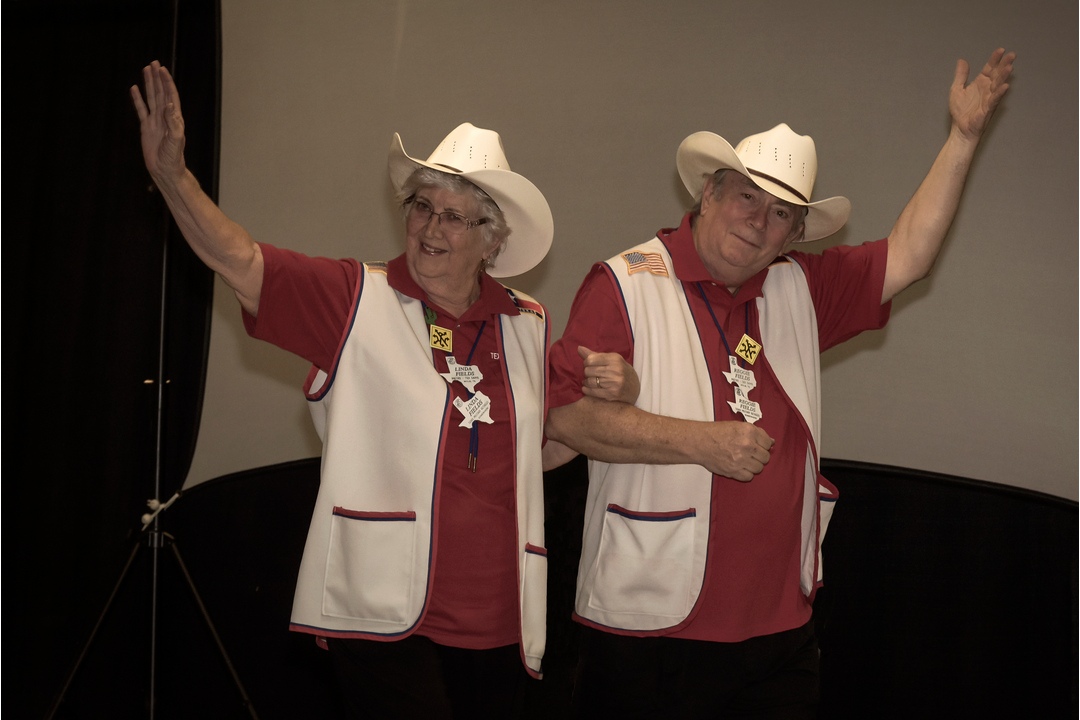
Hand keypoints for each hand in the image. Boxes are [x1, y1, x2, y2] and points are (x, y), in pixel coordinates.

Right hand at [130, 61, 186, 183]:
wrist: (164, 169)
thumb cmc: (173, 157)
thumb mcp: (175, 139)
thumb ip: (173, 122)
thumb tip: (170, 104)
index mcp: (175, 118)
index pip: (171, 96)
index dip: (167, 83)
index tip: (162, 70)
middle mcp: (165, 117)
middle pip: (161, 93)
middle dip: (158, 78)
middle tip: (154, 63)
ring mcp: (155, 121)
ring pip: (151, 98)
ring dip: (149, 84)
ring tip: (146, 70)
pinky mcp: (146, 127)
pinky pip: (141, 110)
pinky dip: (137, 99)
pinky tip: (134, 89)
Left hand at [578, 345, 639, 403]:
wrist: (635, 388)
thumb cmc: (621, 371)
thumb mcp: (611, 360)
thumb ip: (594, 355)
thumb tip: (578, 348)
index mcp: (614, 359)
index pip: (590, 359)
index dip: (586, 363)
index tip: (589, 365)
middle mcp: (615, 370)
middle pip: (588, 371)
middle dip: (587, 373)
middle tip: (590, 374)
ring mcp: (614, 383)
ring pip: (590, 381)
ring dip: (586, 382)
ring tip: (588, 381)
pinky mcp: (612, 394)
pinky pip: (593, 392)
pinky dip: (586, 390)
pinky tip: (586, 388)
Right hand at [699, 421, 773, 481]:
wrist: (700, 442)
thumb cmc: (716, 433)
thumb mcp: (738, 426)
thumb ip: (756, 433)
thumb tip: (771, 442)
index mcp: (749, 432)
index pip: (768, 443)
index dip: (764, 445)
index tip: (758, 446)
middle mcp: (747, 445)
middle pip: (765, 457)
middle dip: (760, 456)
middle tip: (751, 454)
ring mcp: (741, 459)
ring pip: (759, 468)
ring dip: (753, 466)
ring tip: (745, 461)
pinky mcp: (734, 471)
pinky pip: (749, 477)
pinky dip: (746, 474)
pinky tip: (740, 468)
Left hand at [950, 48, 1014, 141]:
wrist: (960, 128)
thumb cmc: (960, 111)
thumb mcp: (956, 89)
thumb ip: (961, 75)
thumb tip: (962, 61)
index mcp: (980, 83)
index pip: (989, 68)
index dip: (995, 59)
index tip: (1001, 50)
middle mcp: (987, 89)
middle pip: (997, 74)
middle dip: (1004, 64)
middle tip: (1012, 55)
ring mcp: (989, 98)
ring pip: (998, 85)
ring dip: (1004, 76)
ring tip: (1009, 67)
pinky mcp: (988, 108)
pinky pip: (995, 99)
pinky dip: (1000, 93)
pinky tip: (1005, 86)